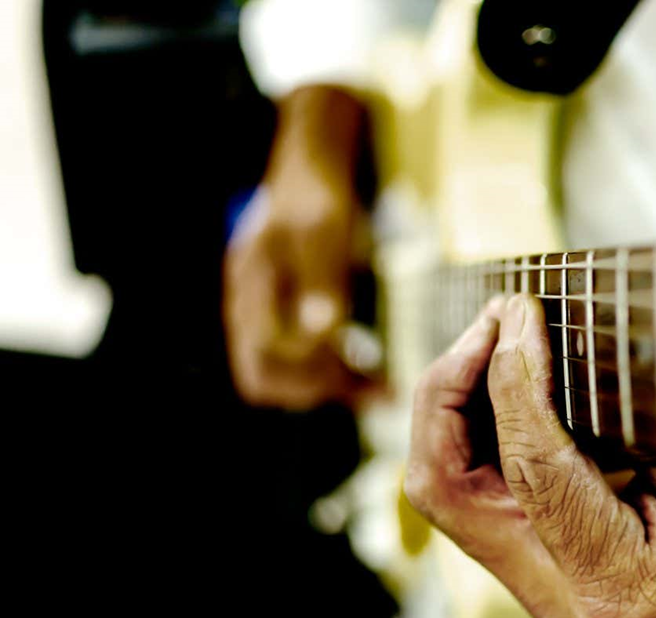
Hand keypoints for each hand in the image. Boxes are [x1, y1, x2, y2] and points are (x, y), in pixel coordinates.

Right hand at [224, 86, 375, 409]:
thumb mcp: (326, 225)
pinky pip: (288, 354)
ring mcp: (255, 305)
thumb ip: (321, 276)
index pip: (268, 359)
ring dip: (325, 384)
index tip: (368, 375)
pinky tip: (365, 363)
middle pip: (266, 376)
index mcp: (254, 282)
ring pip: (277, 370)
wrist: (308, 158)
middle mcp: (246, 300)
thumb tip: (321, 330)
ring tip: (378, 385)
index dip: (316, 377)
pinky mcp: (273, 306)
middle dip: (320, 389)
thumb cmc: (319, 188)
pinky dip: (325, 367)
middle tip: (377, 389)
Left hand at [406, 294, 655, 617]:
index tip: (521, 317)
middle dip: (449, 393)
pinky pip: (475, 485)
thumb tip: (576, 339)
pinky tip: (498, 376)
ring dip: (452, 405)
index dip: (519, 382)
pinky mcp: (542, 554)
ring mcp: (544, 578)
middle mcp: (562, 591)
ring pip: (447, 486)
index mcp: (621, 580)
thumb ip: (655, 417)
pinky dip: (473, 424)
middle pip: (447, 487)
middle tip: (488, 325)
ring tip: (487, 337)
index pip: (535, 471)